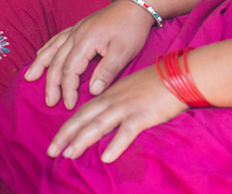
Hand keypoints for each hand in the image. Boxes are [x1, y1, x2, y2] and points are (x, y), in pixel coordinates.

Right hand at [25, 0, 154, 109]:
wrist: (136, 5)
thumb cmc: (131, 28)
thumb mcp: (124, 52)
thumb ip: (106, 71)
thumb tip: (92, 91)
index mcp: (86, 41)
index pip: (70, 69)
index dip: (68, 89)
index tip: (69, 105)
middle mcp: (77, 34)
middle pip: (58, 61)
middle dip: (51, 83)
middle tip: (49, 102)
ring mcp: (77, 28)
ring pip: (53, 48)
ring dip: (41, 63)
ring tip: (29, 77)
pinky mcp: (81, 26)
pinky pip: (58, 38)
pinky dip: (48, 47)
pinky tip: (41, 53)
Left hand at [46, 64, 185, 162]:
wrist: (180, 74)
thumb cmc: (158, 82)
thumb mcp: (131, 89)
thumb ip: (117, 103)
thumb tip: (105, 119)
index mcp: (111, 94)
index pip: (84, 111)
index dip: (68, 126)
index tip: (56, 141)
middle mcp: (115, 100)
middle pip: (85, 117)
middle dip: (66, 134)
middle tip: (51, 151)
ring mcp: (127, 107)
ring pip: (100, 124)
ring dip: (83, 139)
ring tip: (70, 154)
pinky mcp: (143, 114)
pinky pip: (127, 131)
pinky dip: (116, 144)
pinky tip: (107, 157)